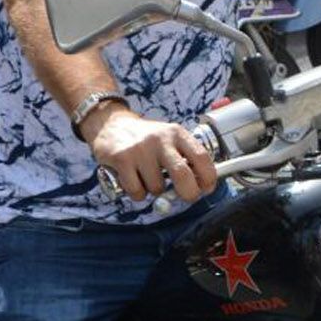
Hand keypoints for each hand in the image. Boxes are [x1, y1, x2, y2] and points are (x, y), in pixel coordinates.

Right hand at [85, 106, 215, 202]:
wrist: (111, 125)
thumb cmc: (146, 139)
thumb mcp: (170, 139)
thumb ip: (186, 159)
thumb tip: (202, 187)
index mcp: (177, 134)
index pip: (202, 157)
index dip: (209, 178)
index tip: (207, 188)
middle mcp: (160, 139)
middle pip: (183, 175)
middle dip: (188, 193)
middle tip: (186, 196)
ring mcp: (140, 149)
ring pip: (157, 188)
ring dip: (155, 191)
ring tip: (147, 177)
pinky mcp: (122, 159)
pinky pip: (137, 191)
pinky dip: (137, 193)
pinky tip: (134, 180)